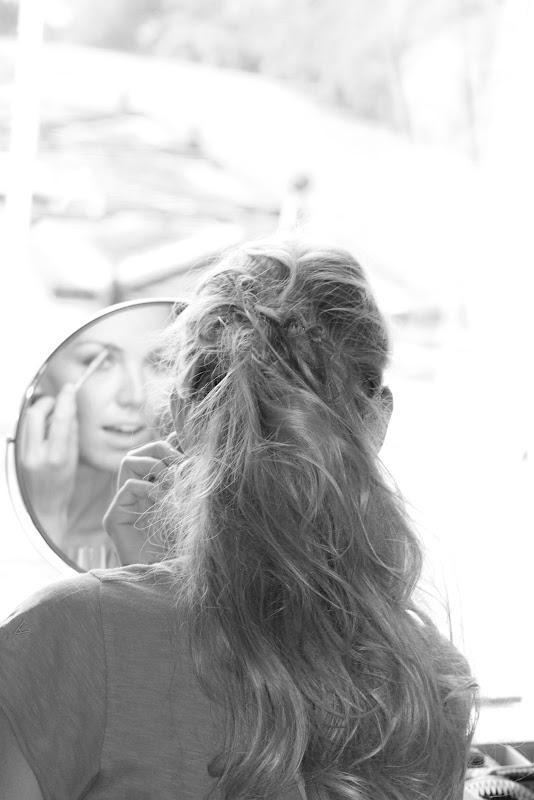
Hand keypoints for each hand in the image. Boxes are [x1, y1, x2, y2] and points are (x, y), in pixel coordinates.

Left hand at [19, 384, 78, 537]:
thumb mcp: (74, 461)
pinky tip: (42, 429)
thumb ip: (71, 434)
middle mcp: (36, 455)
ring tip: (51, 417)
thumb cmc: (62, 489)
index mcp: (56, 457)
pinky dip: (34, 423)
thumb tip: (70, 411)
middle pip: (36, 414)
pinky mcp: (15, 454)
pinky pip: (23, 429)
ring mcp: (22, 454)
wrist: (43, 508)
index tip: (69, 389)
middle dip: (47, 402)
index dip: (66, 400)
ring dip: (39, 412)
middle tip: (57, 402)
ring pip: (27, 420)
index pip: (61, 419)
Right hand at [103, 438, 179, 565]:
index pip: (155, 452)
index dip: (170, 444)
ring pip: (127, 461)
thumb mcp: (191, 503)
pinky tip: (163, 499)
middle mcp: (135, 492)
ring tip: (172, 481)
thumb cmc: (185, 544)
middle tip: (181, 462)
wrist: (170, 576)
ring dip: (154, 465)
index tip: (188, 447)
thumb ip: (188, 478)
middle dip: (162, 450)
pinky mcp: (114, 518)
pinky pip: (127, 486)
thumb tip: (189, 444)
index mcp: (153, 486)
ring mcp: (122, 504)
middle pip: (140, 451)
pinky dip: (148, 487)